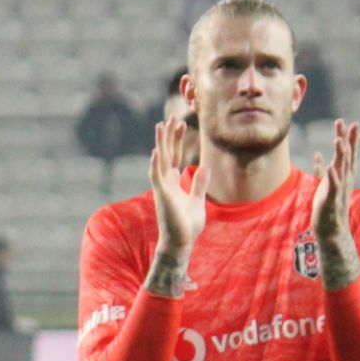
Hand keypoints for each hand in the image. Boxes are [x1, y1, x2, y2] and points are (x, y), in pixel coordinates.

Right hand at [148, 116, 207, 254]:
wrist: (181, 243)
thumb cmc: (187, 225)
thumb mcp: (197, 200)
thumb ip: (199, 184)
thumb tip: (204, 168)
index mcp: (174, 182)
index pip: (175, 155)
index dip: (177, 139)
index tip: (182, 123)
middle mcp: (166, 182)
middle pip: (167, 153)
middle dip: (169, 135)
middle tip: (171, 116)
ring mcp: (162, 188)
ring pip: (160, 160)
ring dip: (160, 144)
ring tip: (160, 126)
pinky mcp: (162, 197)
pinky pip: (157, 178)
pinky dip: (155, 165)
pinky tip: (155, 152)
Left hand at [311, 120, 359, 288]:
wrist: (333, 232)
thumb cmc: (329, 208)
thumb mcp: (327, 185)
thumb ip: (323, 169)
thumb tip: (319, 157)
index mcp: (344, 176)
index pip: (349, 154)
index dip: (350, 138)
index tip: (350, 122)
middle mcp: (344, 180)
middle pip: (346, 157)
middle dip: (346, 140)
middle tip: (345, 123)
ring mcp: (339, 190)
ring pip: (341, 169)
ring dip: (340, 154)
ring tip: (338, 140)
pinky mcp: (331, 201)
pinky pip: (333, 187)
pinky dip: (332, 176)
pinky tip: (330, 165)